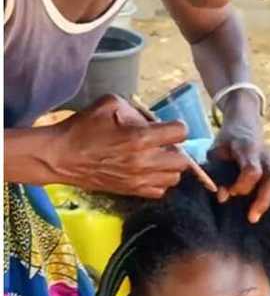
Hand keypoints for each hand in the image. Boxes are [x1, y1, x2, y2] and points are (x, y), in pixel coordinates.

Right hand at [52, 95, 190, 198]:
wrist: (60, 156)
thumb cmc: (82, 127)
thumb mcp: (109, 104)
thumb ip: (136, 110)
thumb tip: (152, 120)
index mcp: (140, 138)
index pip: (180, 133)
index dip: (176, 127)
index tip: (167, 127)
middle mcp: (144, 161)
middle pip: (183, 160)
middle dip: (176, 149)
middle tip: (162, 145)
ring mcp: (139, 179)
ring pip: (174, 177)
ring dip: (169, 167)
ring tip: (156, 159)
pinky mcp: (131, 191)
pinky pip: (160, 191)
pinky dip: (159, 182)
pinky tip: (148, 172)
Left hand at [207, 95, 269, 223]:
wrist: (243, 126)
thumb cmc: (226, 144)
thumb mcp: (215, 152)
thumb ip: (216, 173)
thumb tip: (223, 197)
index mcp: (248, 149)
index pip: (252, 170)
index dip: (243, 185)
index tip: (232, 194)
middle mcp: (267, 156)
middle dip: (264, 200)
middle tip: (252, 219)